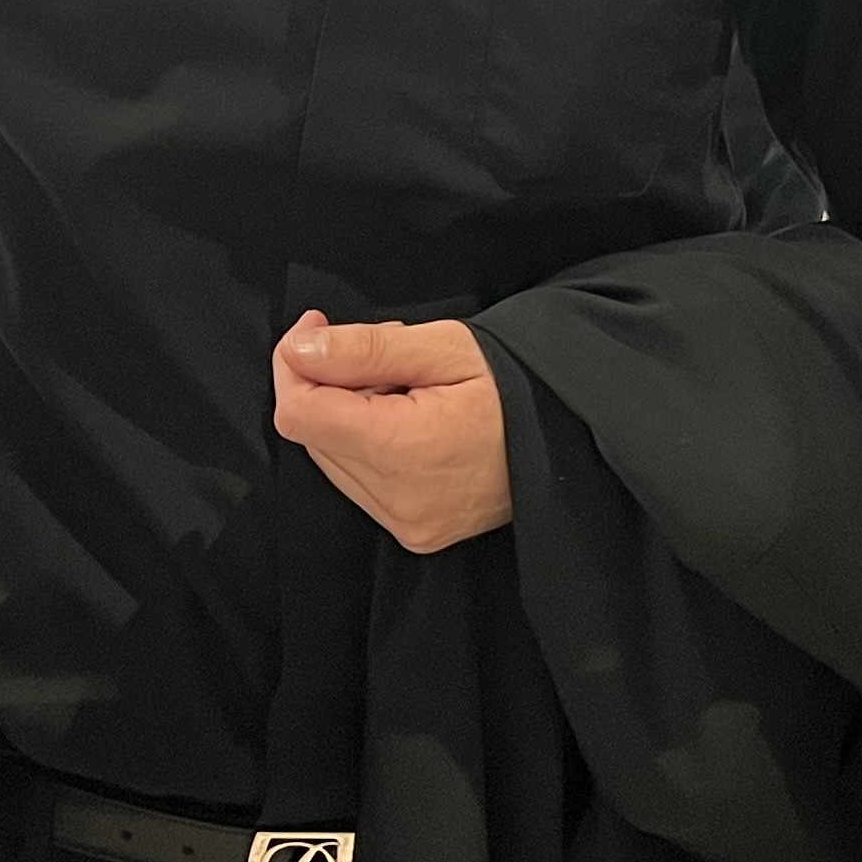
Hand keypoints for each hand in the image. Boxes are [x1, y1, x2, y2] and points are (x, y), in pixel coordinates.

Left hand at [271, 313, 511, 552]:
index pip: (301, 414)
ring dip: (345, 418)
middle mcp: (398, 500)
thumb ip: (363, 349)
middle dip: (326, 386)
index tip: (314, 329)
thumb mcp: (443, 346)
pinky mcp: (413, 533)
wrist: (568, 440)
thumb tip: (298, 350)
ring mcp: (406, 523)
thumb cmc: (513, 386)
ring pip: (330, 460)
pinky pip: (357, 485)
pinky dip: (366, 448)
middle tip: (380, 358)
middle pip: (312, 435)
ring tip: (402, 392)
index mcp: (404, 449)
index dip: (293, 364)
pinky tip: (407, 425)